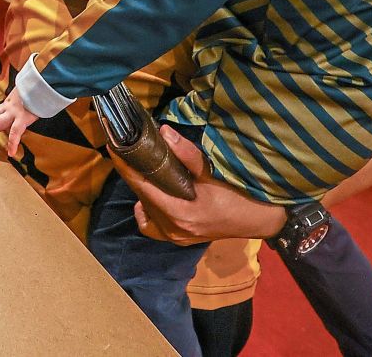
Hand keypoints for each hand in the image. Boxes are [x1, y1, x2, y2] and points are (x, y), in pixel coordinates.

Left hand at [0, 89, 38, 157]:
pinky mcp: (24, 117)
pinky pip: (16, 131)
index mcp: (7, 105)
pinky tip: (11, 153)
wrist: (44, 83)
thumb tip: (17, 110)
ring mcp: (14, 113)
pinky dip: (13, 142)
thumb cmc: (36, 92)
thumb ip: (16, 105)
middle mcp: (7, 108)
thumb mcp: (23, 98)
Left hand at [116, 124, 285, 244]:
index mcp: (178, 212)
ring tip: (143, 170)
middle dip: (133, 173)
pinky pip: (153, 226)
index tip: (113, 146)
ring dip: (142, 189)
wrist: (259, 220)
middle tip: (129, 151)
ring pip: (146, 210)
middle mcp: (172, 228)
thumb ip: (186, 154)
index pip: (141, 185)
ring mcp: (175, 237)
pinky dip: (149, 210)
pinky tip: (153, 198)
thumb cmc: (238, 195)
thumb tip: (162, 132)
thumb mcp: (213, 172)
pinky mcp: (179, 239)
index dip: (124, 165)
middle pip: (141, 196)